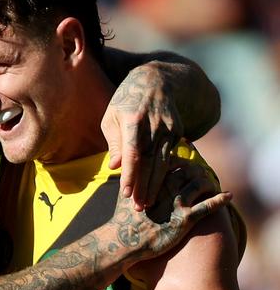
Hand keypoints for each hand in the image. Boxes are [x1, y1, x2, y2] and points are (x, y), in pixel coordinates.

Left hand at [102, 64, 182, 210]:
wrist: (155, 81)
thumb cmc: (125, 102)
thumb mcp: (112, 117)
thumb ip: (115, 143)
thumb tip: (115, 167)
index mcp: (133, 120)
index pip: (132, 153)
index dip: (130, 175)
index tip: (126, 194)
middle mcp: (153, 125)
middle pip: (149, 161)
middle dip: (144, 186)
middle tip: (139, 207)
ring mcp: (168, 128)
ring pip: (162, 162)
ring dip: (155, 184)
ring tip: (148, 203)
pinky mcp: (177, 131)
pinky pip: (170, 156)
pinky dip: (164, 173)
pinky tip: (159, 188)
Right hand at [111, 157, 229, 262]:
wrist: (125, 240)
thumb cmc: (124, 217)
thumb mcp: (125, 193)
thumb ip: (132, 179)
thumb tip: (128, 169)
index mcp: (152, 179)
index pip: (173, 162)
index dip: (181, 161)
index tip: (185, 163)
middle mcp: (166, 187)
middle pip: (189, 171)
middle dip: (197, 170)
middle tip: (201, 171)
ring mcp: (177, 203)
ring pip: (200, 184)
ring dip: (209, 182)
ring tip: (212, 183)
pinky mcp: (185, 219)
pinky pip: (208, 207)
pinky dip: (220, 200)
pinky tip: (228, 196)